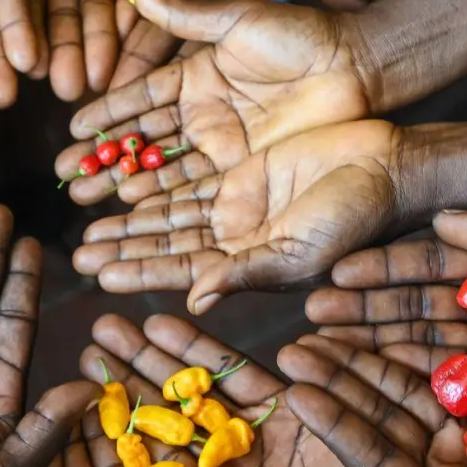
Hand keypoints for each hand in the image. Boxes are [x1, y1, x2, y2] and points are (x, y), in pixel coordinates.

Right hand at [56, 0, 372, 205]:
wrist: (355, 67)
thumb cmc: (301, 34)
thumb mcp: (237, 20)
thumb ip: (183, 14)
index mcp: (196, 75)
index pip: (140, 97)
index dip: (107, 112)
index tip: (72, 129)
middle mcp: (202, 113)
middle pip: (142, 140)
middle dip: (103, 158)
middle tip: (66, 178)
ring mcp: (222, 144)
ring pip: (162, 168)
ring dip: (124, 186)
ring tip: (84, 202)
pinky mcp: (243, 169)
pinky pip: (196, 185)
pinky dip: (163, 196)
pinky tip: (130, 206)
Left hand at [73, 120, 399, 313]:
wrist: (388, 165)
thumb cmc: (353, 217)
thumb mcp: (298, 250)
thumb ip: (245, 273)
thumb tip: (193, 300)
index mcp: (247, 265)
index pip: (179, 272)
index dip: (137, 272)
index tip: (95, 274)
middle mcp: (236, 239)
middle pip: (166, 244)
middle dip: (124, 246)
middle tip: (78, 250)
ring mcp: (238, 204)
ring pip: (171, 211)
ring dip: (131, 216)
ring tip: (87, 218)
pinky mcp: (242, 170)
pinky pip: (189, 176)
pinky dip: (157, 178)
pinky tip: (123, 180)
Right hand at [76, 314, 431, 466]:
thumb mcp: (365, 432)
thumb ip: (329, 397)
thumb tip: (296, 352)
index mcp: (285, 409)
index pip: (227, 368)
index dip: (189, 345)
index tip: (154, 317)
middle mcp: (249, 436)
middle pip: (186, 390)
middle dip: (144, 359)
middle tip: (102, 328)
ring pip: (170, 428)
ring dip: (130, 397)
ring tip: (92, 361)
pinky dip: (139, 454)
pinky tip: (105, 426)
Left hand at [279, 334, 466, 466]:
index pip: (373, 459)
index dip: (336, 426)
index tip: (299, 394)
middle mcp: (439, 464)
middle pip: (377, 415)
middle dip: (337, 381)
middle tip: (293, 347)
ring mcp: (463, 427)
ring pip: (402, 384)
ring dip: (363, 355)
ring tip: (320, 323)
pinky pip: (443, 361)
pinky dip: (413, 339)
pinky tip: (377, 314)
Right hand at [306, 194, 466, 397]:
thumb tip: (441, 222)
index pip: (427, 261)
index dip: (382, 269)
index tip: (337, 277)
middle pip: (416, 306)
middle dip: (364, 314)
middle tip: (313, 322)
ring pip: (430, 345)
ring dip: (380, 350)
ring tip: (330, 354)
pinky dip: (426, 384)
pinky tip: (382, 386)